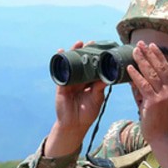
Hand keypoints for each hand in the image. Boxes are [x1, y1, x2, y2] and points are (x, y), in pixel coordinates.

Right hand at [45, 41, 106, 156]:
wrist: (75, 125)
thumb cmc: (87, 113)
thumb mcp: (97, 98)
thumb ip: (99, 87)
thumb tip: (106, 76)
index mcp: (90, 83)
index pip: (94, 68)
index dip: (97, 58)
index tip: (102, 48)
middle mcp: (80, 80)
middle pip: (83, 63)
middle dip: (86, 52)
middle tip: (91, 42)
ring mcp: (70, 82)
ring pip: (72, 65)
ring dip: (74, 53)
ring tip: (78, 43)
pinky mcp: (62, 85)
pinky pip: (61, 71)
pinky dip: (61, 62)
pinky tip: (61, 52)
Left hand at [127, 41, 167, 167]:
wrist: (162, 137)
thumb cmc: (159, 120)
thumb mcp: (157, 102)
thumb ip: (148, 90)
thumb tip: (135, 78)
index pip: (167, 68)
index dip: (158, 55)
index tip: (151, 45)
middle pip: (160, 67)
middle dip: (149, 54)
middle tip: (141, 43)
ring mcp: (164, 96)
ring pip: (152, 74)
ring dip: (142, 61)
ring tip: (134, 51)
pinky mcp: (154, 102)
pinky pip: (144, 85)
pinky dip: (136, 75)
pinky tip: (129, 68)